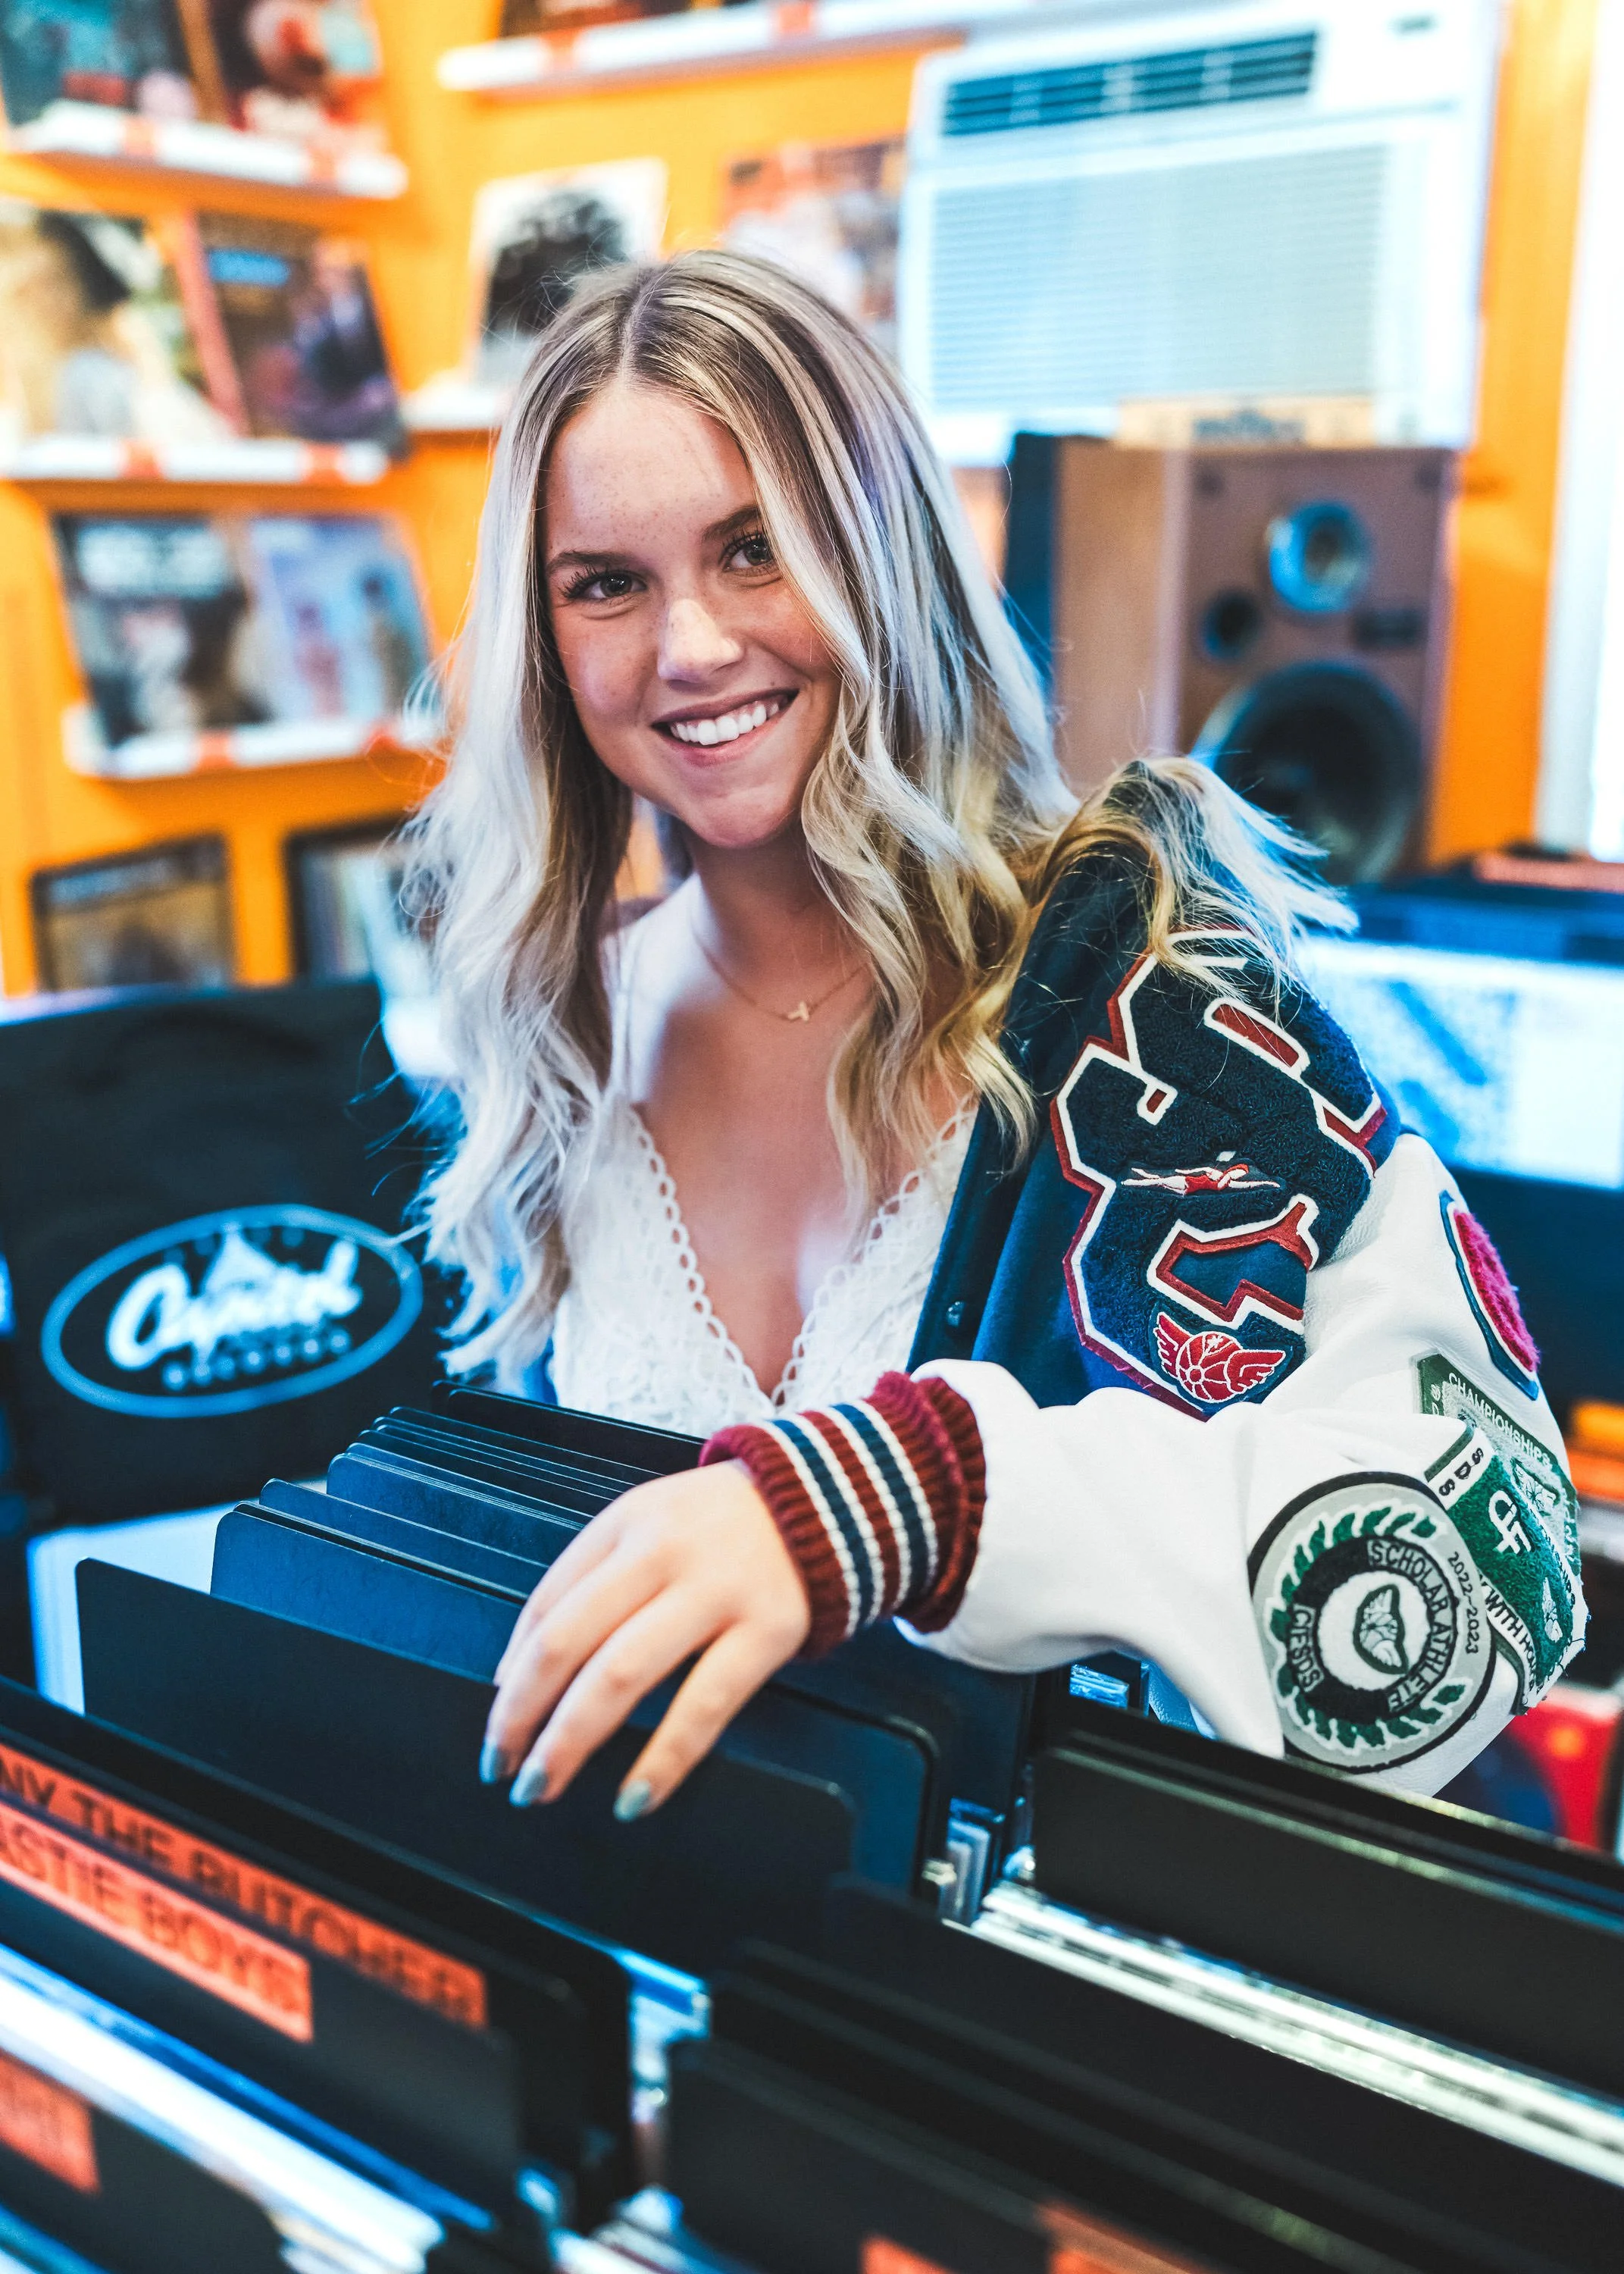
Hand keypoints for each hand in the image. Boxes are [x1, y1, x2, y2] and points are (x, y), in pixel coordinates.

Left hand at [479, 1460, 810, 1817]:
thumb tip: (515, 1672)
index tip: (498, 1726)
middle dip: (521, 1715)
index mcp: (625, 1524)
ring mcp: (716, 1590)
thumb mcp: (648, 1526)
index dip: (511, 1675)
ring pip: (621, 1674)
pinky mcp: (767, 1629)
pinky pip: (703, 1705)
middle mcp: (661, 1552)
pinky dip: (662, 1760)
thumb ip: (587, 1583)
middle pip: (567, 1641)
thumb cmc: (723, 1527)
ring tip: (543, 1785)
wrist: (831, 1499)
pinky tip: (634, 1797)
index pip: (546, 1605)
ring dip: (569, 1740)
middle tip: (501, 1768)